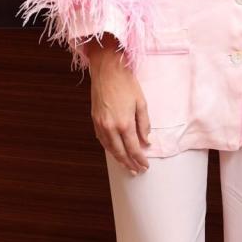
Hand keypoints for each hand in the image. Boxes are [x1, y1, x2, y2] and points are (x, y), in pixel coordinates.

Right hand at [86, 40, 150, 173]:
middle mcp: (110, 127)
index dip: (140, 159)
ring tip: (126, 165)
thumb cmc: (126, 84)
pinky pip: (102, 139)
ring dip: (118, 158)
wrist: (107, 70)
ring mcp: (100, 124)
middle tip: (136, 171)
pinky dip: (109, 147)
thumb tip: (147, 141)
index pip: (133, 149)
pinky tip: (114, 150)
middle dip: (129, 163)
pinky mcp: (95, 119)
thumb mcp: (141, 103)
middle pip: (120, 152)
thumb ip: (144, 124)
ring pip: (109, 148)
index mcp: (124, 123)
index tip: (145, 166)